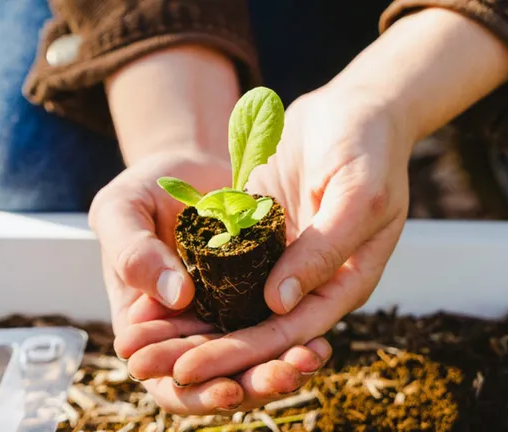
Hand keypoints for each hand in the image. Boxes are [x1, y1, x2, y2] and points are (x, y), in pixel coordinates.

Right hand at [89, 150, 331, 413]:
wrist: (190, 167)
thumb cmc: (144, 190)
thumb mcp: (122, 211)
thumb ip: (133, 252)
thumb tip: (176, 296)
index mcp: (147, 326)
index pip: (169, 381)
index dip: (197, 393)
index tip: (226, 388)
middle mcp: (194, 330)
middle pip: (223, 380)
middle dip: (253, 383)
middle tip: (281, 375)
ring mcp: (231, 316)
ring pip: (256, 359)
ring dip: (282, 367)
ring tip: (306, 360)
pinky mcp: (264, 296)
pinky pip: (282, 326)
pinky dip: (299, 338)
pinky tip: (319, 341)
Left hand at [112, 85, 411, 410]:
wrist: (351, 107)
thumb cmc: (366, 147)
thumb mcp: (356, 195)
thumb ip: (324, 250)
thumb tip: (279, 304)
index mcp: (344, 281)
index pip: (289, 333)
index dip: (241, 354)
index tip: (190, 368)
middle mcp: (311, 280)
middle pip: (256, 330)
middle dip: (205, 351)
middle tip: (148, 364)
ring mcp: (282, 259)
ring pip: (235, 305)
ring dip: (192, 326)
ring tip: (141, 343)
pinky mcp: (258, 235)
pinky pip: (223, 266)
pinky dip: (193, 283)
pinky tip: (152, 295)